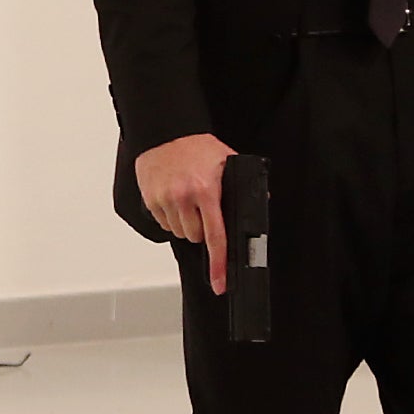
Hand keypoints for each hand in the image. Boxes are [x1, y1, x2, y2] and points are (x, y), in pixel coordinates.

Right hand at [136, 133, 237, 294]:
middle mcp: (184, 197)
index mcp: (207, 190)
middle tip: (204, 209)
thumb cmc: (195, 145)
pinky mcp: (151, 199)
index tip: (220, 283)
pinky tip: (174, 198)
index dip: (219, 264)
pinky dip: (171, 217)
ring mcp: (165, 199)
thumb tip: (262, 200)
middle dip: (202, 230)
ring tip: (188, 200)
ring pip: (179, 232)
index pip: (216, 236)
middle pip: (196, 237)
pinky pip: (164, 223)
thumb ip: (243, 183)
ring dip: (186, 224)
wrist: (164, 131)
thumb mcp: (226, 160)